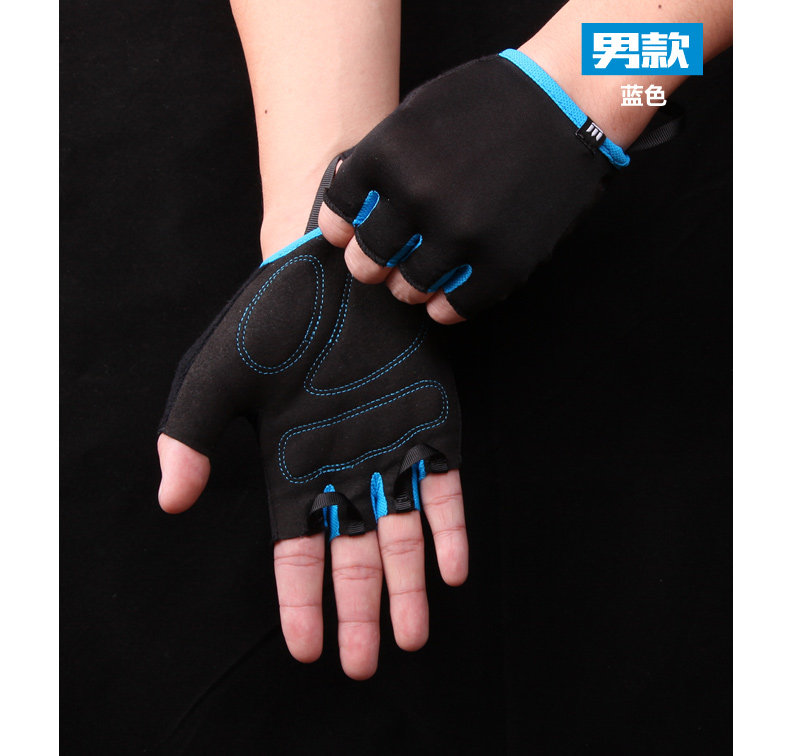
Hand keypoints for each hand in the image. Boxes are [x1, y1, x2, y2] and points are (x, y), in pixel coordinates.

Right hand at [157, 231, 466, 678]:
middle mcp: (344, 470)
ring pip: (402, 534)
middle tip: (365, 663)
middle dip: (360, 610)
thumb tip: (168, 500)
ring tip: (413, 637)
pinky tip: (452, 571)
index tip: (308, 649)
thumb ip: (188, 437)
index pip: (297, 550)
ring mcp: (390, 449)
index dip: (302, 600)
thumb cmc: (269, 320)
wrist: (330, 270)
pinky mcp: (429, 424)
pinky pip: (443, 487)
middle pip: (354, 556)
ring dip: (409, 585)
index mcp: (292, 469)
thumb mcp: (214, 377)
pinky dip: (449, 529)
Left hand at [318, 49, 629, 322]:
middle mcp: (418, 198)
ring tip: (426, 267)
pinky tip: (450, 285)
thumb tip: (344, 202)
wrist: (566, 103)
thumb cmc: (485, 104)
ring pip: (407, 291)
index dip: (343, 229)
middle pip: (366, 262)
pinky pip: (452, 309)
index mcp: (388, 156)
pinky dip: (444, 304)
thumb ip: (378, 161)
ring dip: (410, 284)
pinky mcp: (501, 265)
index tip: (355, 231)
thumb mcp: (416, 113)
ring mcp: (461, 236)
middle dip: (372, 262)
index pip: (337, 217)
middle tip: (388, 257)